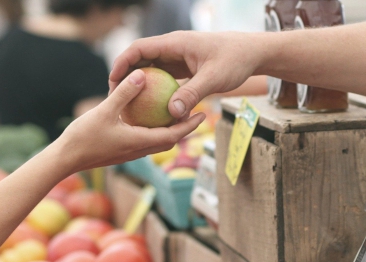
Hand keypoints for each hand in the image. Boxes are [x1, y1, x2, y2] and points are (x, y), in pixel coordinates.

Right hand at [59, 69, 205, 173]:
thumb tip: (142, 74)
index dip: (190, 126)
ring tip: (177, 114)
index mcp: (140, 142)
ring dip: (170, 130)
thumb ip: (124, 93)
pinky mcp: (122, 151)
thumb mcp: (104, 111)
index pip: (173, 135)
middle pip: (169, 140)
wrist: (65, 159)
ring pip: (157, 142)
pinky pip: (144, 140)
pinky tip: (148, 117)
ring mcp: (130, 152)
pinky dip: (153, 130)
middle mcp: (139, 150)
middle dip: (185, 128)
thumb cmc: (83, 137)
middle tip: (197, 113)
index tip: (203, 115)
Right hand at [109, 31, 263, 118]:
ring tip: (128, 104)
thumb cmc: (235, 60)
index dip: (122, 63)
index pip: (139, 48)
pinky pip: (164, 78)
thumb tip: (172, 113)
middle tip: (115, 97)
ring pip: (151, 69)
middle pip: (141, 59)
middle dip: (126, 76)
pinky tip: (151, 109)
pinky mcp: (184, 68)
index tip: (112, 81)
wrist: (252, 53)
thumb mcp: (214, 78)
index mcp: (175, 43)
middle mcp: (173, 48)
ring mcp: (178, 58)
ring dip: (140, 84)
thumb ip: (192, 94)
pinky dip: (155, 91)